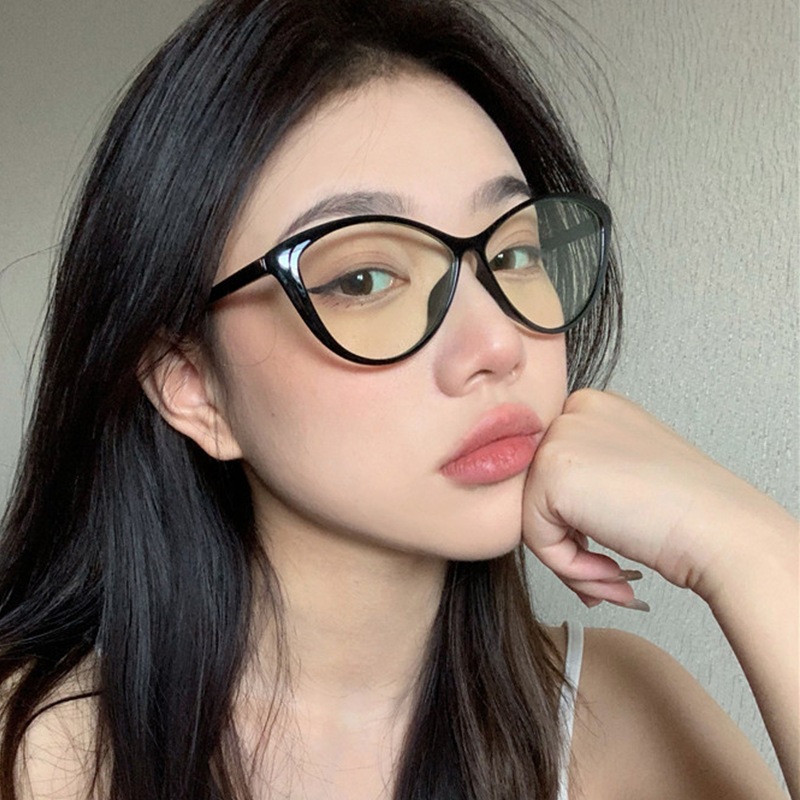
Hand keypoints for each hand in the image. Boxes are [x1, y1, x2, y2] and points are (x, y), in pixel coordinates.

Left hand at [521, 389, 784, 607]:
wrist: (723, 531)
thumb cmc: (691, 510)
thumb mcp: (630, 473)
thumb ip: (588, 479)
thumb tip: (551, 513)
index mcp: (595, 407)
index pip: (555, 474)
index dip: (578, 522)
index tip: (609, 550)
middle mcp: (574, 412)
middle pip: (542, 495)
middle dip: (573, 545)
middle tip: (610, 575)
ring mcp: (560, 437)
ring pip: (536, 518)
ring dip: (573, 564)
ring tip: (614, 580)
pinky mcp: (550, 471)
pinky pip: (536, 537)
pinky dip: (570, 568)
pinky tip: (612, 573)